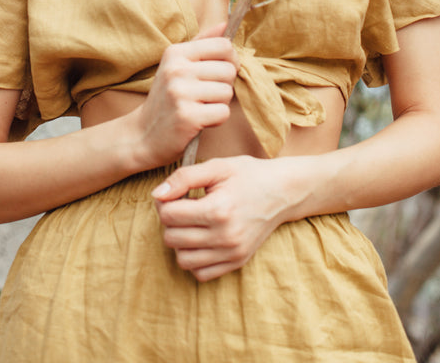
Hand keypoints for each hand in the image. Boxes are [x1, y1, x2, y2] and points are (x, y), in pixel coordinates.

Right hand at [133, 23, 238, 169]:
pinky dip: (216, 120)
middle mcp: (177, 69)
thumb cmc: (167, 97)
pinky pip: (223, 112)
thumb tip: (226, 24)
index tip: (221, 71)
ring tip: (201, 107)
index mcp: (176, 53)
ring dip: (220, 103)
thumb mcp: (177, 65)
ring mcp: (180, 93)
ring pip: (227, 92)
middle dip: (224, 85)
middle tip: (206, 94)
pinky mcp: (187, 116)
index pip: (223, 45)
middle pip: (229, 70)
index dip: (231, 59)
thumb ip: (202, 43)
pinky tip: (200, 120)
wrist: (144, 135)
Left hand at [152, 156, 291, 281]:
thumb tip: (156, 195)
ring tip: (192, 223)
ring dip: (180, 242)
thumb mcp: (216, 166)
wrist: (282, 191)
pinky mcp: (237, 262)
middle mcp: (225, 236)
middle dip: (170, 221)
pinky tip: (201, 239)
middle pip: (171, 238)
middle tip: (183, 206)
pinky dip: (194, 259)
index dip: (165, 201)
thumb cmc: (248, 174)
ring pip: (183, 260)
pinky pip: (201, 273)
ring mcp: (232, 252)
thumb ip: (183, 177)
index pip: (169, 215)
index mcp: (218, 209)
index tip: (175, 193)